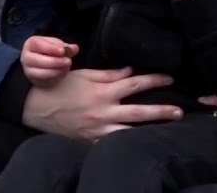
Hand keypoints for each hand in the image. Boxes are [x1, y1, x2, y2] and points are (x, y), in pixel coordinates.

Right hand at [21, 35, 77, 84]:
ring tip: (67, 67)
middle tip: (68, 61)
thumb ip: (65, 46)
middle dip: (54, 61)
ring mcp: (28, 70)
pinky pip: (44, 81)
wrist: (43, 60)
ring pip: (40, 73)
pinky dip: (55, 77)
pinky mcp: (34, 81)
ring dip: (55, 71)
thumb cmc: (49, 50)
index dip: (51, 48)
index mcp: (31, 44)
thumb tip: (75, 48)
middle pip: (37, 60)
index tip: (62, 50)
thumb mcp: (56, 44)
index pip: (38, 45)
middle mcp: (26, 57)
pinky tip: (63, 72)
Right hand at [22, 67, 182, 141]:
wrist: (36, 107)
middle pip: (139, 112)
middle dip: (161, 111)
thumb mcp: (85, 74)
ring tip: (168, 131)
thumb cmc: (61, 86)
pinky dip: (128, 145)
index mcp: (102, 92)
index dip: (154, 80)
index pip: (134, 84)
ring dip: (150, 131)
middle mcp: (104, 112)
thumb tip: (131, 71)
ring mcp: (98, 130)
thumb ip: (109, 74)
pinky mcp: (92, 142)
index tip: (170, 77)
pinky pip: (114, 144)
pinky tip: (142, 146)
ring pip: (130, 133)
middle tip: (180, 111)